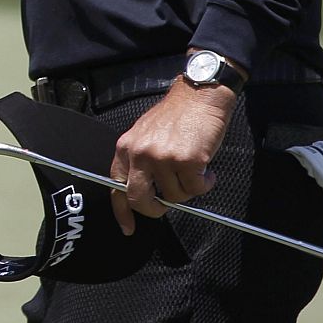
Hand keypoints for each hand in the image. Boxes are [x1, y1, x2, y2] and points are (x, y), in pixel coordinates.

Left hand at [110, 78, 235, 234]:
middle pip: (139, 199)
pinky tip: (206, 168)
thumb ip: (141, 160)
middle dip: (154, 210)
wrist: (199, 95)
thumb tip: (148, 191)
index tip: (127, 228)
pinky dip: (205, 183)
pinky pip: (196, 188)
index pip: (115, 185)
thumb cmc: (176, 116)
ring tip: (193, 168)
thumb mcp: (146, 134)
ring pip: (174, 196)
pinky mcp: (186, 161)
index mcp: (126, 147)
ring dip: (188, 188)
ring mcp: (162, 158)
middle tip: (167, 206)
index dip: (121, 211)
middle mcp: (140, 153)